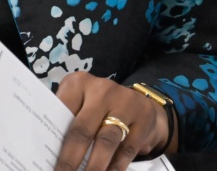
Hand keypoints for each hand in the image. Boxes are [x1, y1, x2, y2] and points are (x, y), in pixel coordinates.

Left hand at [55, 74, 173, 170]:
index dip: (48, 139)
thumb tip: (46, 157)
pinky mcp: (145, 117)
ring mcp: (127, 102)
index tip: (41, 161)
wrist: (137, 105)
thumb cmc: (95, 111)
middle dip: (69, 160)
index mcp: (79, 84)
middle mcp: (104, 90)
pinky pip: (127, 149)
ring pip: (106, 141)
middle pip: (82, 130)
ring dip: (94, 168)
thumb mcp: (78, 107)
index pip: (60, 111)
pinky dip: (115, 168)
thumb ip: (63, 124)